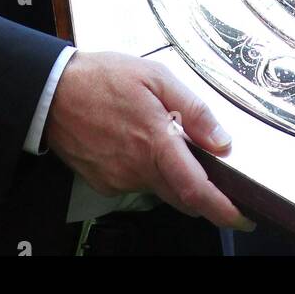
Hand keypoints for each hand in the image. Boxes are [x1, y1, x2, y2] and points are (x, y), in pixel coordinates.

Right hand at [44, 50, 252, 230]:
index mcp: (155, 142)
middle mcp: (137, 169)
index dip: (223, 210)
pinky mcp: (104, 183)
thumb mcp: (155, 76)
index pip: (196, 190)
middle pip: (182, 197)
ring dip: (170, 174)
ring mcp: (119, 180)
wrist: (51, 91)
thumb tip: (222, 139)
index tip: (243, 217)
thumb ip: (193, 109)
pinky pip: (136, 184)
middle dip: (201, 192)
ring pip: (159, 189)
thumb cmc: (101, 78)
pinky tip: (135, 141)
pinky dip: (145, 169)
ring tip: (158, 136)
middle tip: (207, 168)